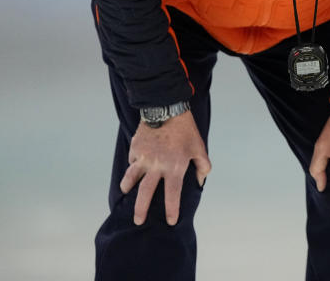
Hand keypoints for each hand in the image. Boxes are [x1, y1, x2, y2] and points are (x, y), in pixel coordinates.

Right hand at [119, 111, 210, 225]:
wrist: (167, 108)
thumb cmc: (186, 130)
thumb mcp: (200, 147)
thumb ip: (203, 166)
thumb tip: (200, 181)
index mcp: (175, 167)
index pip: (172, 195)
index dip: (172, 210)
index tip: (170, 221)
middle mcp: (157, 166)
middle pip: (145, 193)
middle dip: (141, 210)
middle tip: (138, 221)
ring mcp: (143, 158)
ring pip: (130, 178)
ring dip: (128, 188)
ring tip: (126, 193)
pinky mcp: (135, 148)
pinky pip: (132, 161)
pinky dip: (133, 165)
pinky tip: (134, 166)